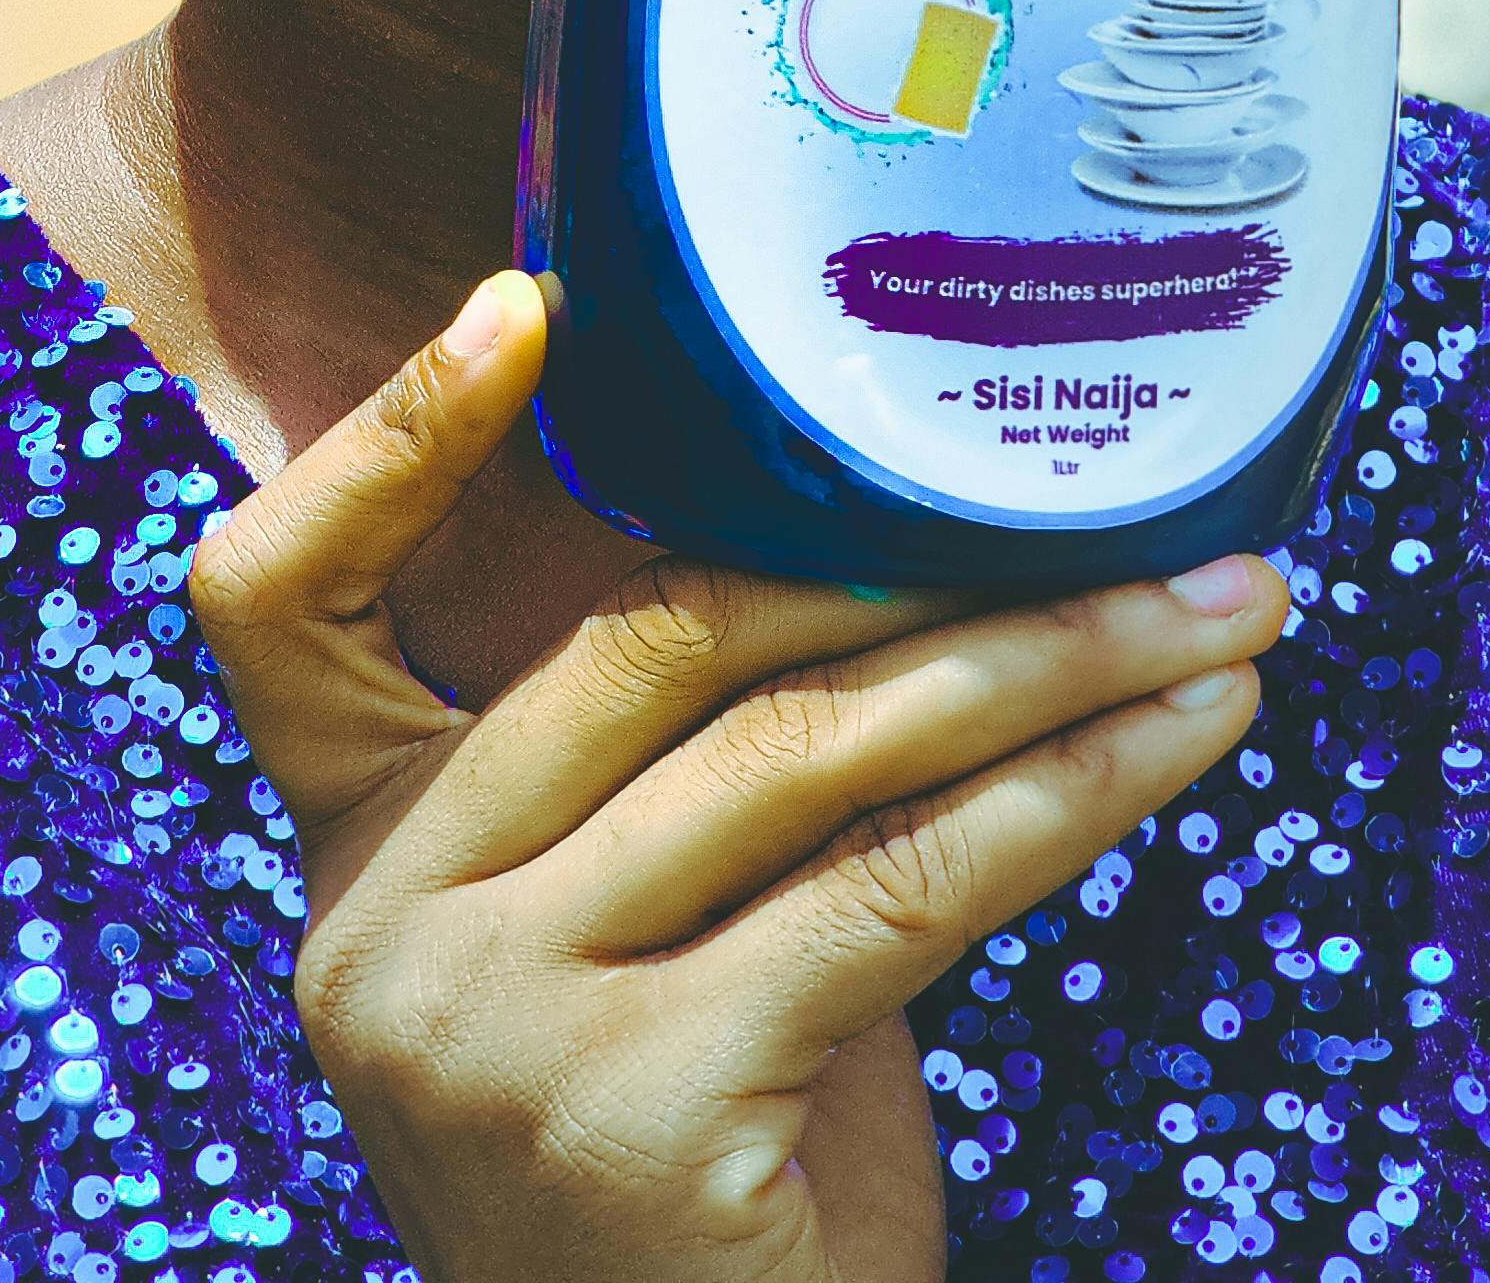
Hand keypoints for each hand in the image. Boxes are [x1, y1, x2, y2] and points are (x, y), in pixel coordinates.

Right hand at [188, 274, 1283, 1282]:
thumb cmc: (715, 1203)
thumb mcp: (658, 967)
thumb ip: (697, 791)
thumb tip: (912, 549)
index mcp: (365, 868)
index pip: (275, 605)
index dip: (383, 437)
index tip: (523, 298)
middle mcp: (385, 932)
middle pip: (651, 641)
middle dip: (915, 559)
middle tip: (1125, 511)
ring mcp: (488, 1022)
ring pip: (807, 752)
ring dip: (1050, 664)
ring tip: (1213, 609)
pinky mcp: (629, 1111)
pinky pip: (901, 890)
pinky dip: (1073, 796)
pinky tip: (1191, 736)